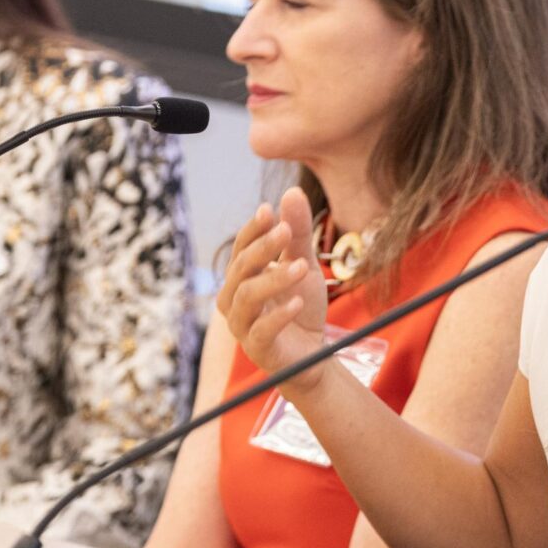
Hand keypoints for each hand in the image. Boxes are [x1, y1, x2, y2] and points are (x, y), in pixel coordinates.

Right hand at [218, 189, 327, 387]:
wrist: (312, 355)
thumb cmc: (300, 307)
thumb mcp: (304, 265)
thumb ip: (297, 234)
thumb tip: (290, 192)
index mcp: (243, 277)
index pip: (241, 248)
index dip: (252, 229)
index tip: (269, 210)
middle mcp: (235, 299)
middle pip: (240, 269)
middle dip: (263, 248)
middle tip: (286, 231)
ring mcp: (242, 325)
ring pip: (247, 297)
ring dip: (274, 279)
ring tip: (301, 267)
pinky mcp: (257, 349)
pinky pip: (261, 331)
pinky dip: (279, 316)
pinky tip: (299, 302)